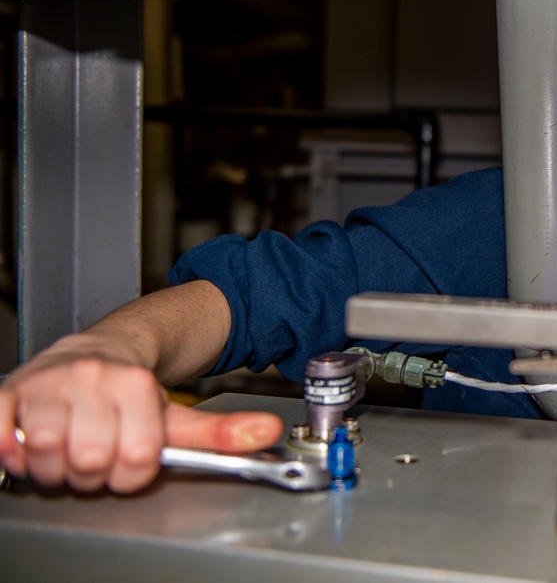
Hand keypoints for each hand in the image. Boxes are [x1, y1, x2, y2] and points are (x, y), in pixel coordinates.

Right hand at [0, 334, 282, 493]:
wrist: (100, 349)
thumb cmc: (135, 387)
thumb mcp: (179, 412)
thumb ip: (220, 431)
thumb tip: (266, 433)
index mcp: (133, 384)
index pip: (134, 458)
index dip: (134, 470)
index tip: (133, 456)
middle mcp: (89, 378)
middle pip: (88, 462)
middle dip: (95, 470)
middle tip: (100, 452)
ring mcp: (48, 384)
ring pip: (47, 455)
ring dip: (57, 465)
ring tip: (72, 446)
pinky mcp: (11, 392)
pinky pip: (4, 438)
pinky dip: (15, 450)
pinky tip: (34, 441)